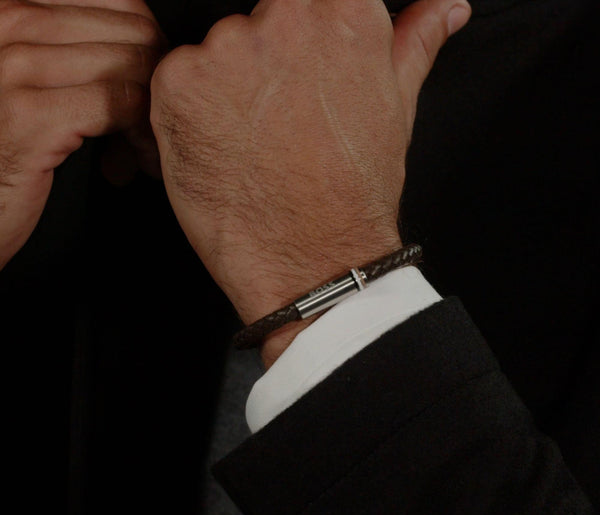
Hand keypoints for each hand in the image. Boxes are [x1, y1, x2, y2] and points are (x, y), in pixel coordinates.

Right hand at [0, 0, 165, 269]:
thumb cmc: (7, 143)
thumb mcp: (36, 82)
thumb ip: (78, 55)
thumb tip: (147, 44)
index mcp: (12, 6)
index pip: (118, 0)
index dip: (148, 46)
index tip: (149, 86)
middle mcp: (6, 19)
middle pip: (134, 30)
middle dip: (158, 82)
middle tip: (154, 122)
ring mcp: (14, 66)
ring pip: (134, 67)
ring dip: (153, 114)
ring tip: (143, 146)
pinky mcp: (31, 116)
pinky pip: (122, 105)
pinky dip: (142, 136)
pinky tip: (134, 160)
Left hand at [150, 0, 470, 364]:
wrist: (313, 261)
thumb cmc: (355, 194)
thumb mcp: (396, 109)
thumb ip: (412, 42)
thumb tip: (443, 6)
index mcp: (343, 11)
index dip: (298, 41)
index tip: (298, 76)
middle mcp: (285, 17)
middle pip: (259, 18)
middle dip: (264, 63)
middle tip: (277, 119)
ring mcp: (229, 49)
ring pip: (216, 50)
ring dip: (225, 88)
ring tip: (251, 141)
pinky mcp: (180, 83)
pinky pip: (177, 80)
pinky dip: (190, 112)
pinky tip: (223, 149)